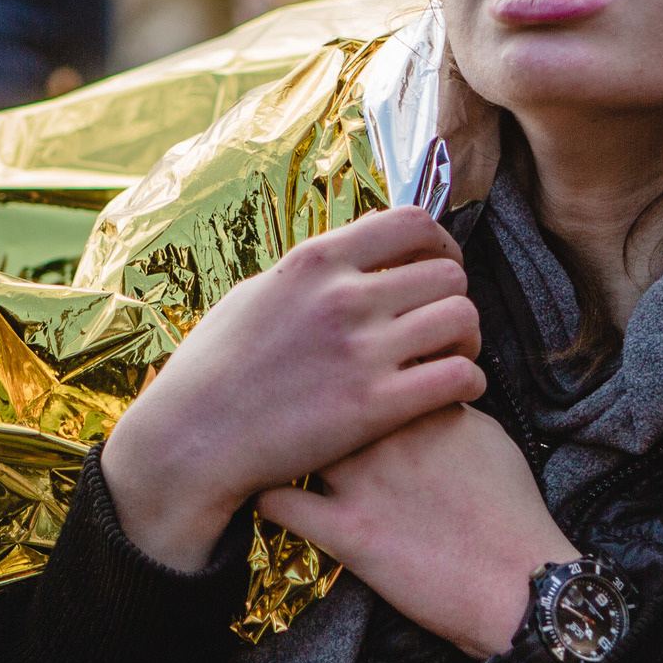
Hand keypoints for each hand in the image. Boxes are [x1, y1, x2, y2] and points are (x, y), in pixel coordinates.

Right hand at [101, 205, 484, 570]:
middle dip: (455, 295)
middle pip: (447, 271)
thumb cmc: (214, 372)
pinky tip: (458, 391)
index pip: (411, 222)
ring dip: (469, 337)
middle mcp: (343, 297)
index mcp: (315, 262)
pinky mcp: (375, 407)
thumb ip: (312, 273)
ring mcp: (362, 351)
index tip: (439, 264)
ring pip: (462, 317)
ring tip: (455, 355)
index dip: (441, 242)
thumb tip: (354, 252)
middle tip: (446, 323)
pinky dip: (471, 381)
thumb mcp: (256, 297)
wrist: (191, 440)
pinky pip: (459, 376)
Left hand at [261, 403, 577, 657]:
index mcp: (423, 405)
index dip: (349, 372)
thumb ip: (447, 408)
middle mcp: (385, 433)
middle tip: (299, 413)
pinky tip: (273, 498)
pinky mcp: (344, 531)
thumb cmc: (513, 513)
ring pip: (288, 440)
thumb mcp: (490, 439)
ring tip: (276, 450)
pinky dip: (268, 497)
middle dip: (306, 399)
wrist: (517, 581)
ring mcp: (361, 481)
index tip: (340, 383)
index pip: (370, 365)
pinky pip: (277, 504)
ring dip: (279, 444)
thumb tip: (423, 394)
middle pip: (321, 393)